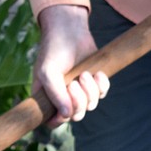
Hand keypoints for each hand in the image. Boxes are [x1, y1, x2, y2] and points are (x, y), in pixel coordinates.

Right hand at [34, 4, 109, 124]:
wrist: (70, 29)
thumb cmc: (54, 49)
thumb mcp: (48, 71)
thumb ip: (55, 94)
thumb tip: (66, 115)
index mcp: (47, 97)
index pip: (52, 121)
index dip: (59, 120)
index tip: (64, 111)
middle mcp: (63, 96)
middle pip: (75, 115)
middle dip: (79, 101)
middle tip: (74, 83)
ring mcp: (80, 90)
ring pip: (91, 105)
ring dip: (90, 91)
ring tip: (84, 73)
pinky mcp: (94, 82)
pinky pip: (103, 93)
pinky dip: (102, 85)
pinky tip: (96, 73)